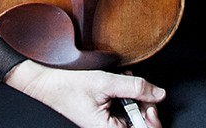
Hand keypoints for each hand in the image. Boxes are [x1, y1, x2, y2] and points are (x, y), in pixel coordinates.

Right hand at [5, 60, 163, 127]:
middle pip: (141, 123)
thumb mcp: (105, 82)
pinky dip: (126, 93)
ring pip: (134, 113)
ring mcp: (108, 122)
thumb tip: (159, 93)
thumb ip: (134, 88)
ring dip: (134, 96)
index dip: (152, 119)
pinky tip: (119, 83)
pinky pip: (124, 107)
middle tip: (139, 88)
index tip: (150, 102)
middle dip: (144, 103)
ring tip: (125, 81)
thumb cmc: (68, 86)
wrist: (47, 82)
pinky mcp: (105, 113)